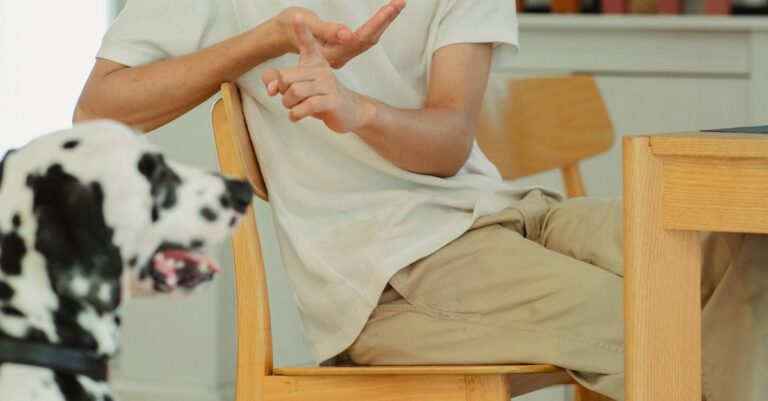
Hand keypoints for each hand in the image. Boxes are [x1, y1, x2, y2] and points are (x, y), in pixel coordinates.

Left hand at [262, 16, 374, 133]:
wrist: (349, 112)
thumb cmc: (320, 97)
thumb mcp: (296, 86)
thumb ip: (276, 81)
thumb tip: (270, 88)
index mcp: (314, 61)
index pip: (307, 42)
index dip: (301, 30)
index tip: (297, 16)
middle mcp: (322, 69)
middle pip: (286, 77)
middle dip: (282, 92)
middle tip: (290, 99)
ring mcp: (328, 84)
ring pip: (294, 92)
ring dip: (288, 104)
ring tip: (294, 107)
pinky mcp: (332, 100)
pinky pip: (306, 106)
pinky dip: (296, 114)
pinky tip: (297, 116)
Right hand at [273, 1, 405, 68]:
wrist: (278, 36)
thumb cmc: (287, 27)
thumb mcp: (304, 23)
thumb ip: (326, 30)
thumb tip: (348, 34)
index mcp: (332, 52)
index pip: (361, 37)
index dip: (378, 21)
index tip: (392, 6)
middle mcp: (340, 56)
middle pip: (369, 39)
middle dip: (386, 20)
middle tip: (401, 2)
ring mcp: (341, 54)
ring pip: (368, 39)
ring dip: (384, 22)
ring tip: (397, 5)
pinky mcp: (341, 49)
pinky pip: (363, 38)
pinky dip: (375, 25)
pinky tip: (384, 16)